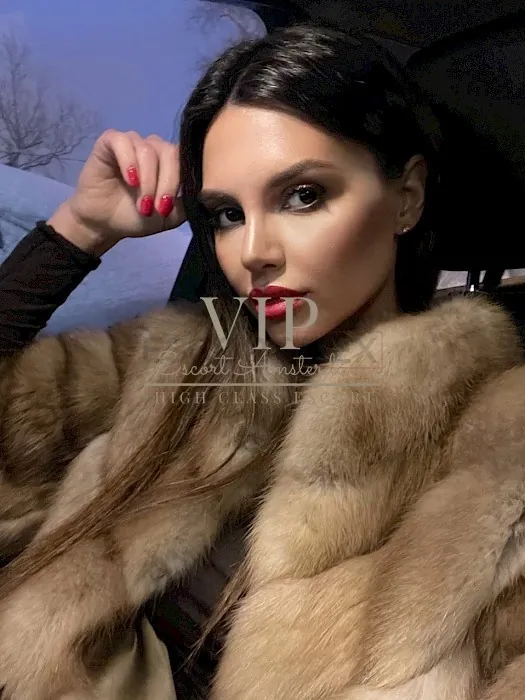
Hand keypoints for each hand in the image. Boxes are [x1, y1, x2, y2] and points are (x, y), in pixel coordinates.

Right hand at [48, 129, 186, 254]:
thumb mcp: (170, 217)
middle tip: (157, 209)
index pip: (186, 159)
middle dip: (166, 184)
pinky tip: (130, 180)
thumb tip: (204, 192)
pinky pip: (123, 142)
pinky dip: (129, 161)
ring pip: (149, 151)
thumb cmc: (137, 217)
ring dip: (148, 181)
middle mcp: (155, 148)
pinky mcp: (110, 142)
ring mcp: (133, 142)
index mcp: (172, 161)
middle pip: (170, 153)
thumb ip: (187, 202)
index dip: (181, 182)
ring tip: (142, 204)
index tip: (170, 206)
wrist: (104, 224)